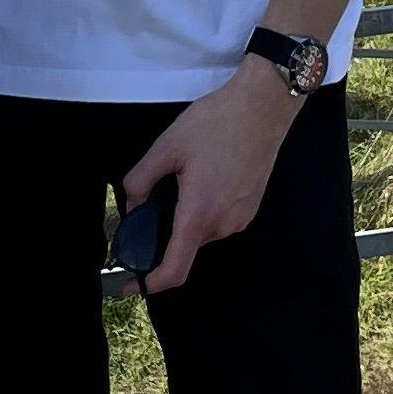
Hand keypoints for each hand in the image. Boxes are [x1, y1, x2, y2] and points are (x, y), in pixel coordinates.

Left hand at [121, 58, 304, 292]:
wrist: (262, 107)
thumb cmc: (215, 123)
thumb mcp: (167, 147)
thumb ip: (141, 180)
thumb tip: (133, 204)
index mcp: (199, 215)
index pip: (174, 270)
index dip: (149, 285)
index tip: (130, 287)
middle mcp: (223, 225)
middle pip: (186, 245)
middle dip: (166, 232)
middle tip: (155, 199)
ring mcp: (241, 218)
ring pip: (203, 231)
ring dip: (187, 216)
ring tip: (184, 177)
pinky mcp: (251, 207)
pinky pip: (219, 219)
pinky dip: (204, 209)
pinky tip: (204, 176)